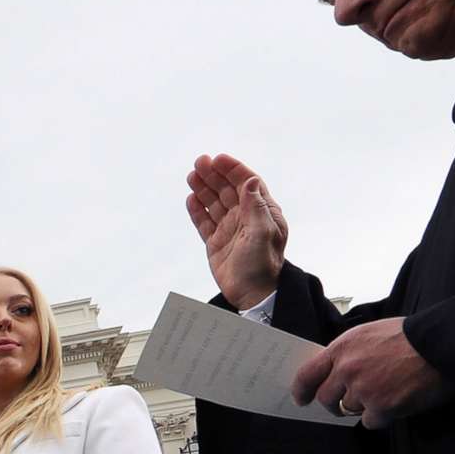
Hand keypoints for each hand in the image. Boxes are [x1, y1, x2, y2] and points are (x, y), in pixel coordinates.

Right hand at [184, 153, 287, 310]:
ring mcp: (230, 229)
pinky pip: (204, 222)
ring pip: (214, 203)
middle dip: (214, 175)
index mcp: (262, 212)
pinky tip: (191, 199)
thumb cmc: (263, 265)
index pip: (247, 183)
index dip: (233, 169)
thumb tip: (251, 181)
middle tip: (199, 162)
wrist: (252, 294)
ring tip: (191, 176)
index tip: (218, 159)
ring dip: (204, 188)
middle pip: (227, 189)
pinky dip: (197, 210)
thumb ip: (256, 206)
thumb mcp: (262, 233)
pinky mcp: (216, 243)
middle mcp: (246, 217)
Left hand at [292, 318, 449, 429]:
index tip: (302, 399)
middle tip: (345, 404)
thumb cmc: (410, 337)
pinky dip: (382, 416)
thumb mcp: (370, 334)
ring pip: (350, 409)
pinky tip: (397, 400)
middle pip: (326, 398)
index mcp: (342, 348)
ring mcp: (363, 389)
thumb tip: (334, 373)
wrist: (442, 344)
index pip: (307, 374)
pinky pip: (370, 421)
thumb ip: (349, 353)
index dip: (301, 390)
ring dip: (365, 405)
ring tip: (388, 389)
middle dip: (334, 403)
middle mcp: (347, 369)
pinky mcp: (381, 407)